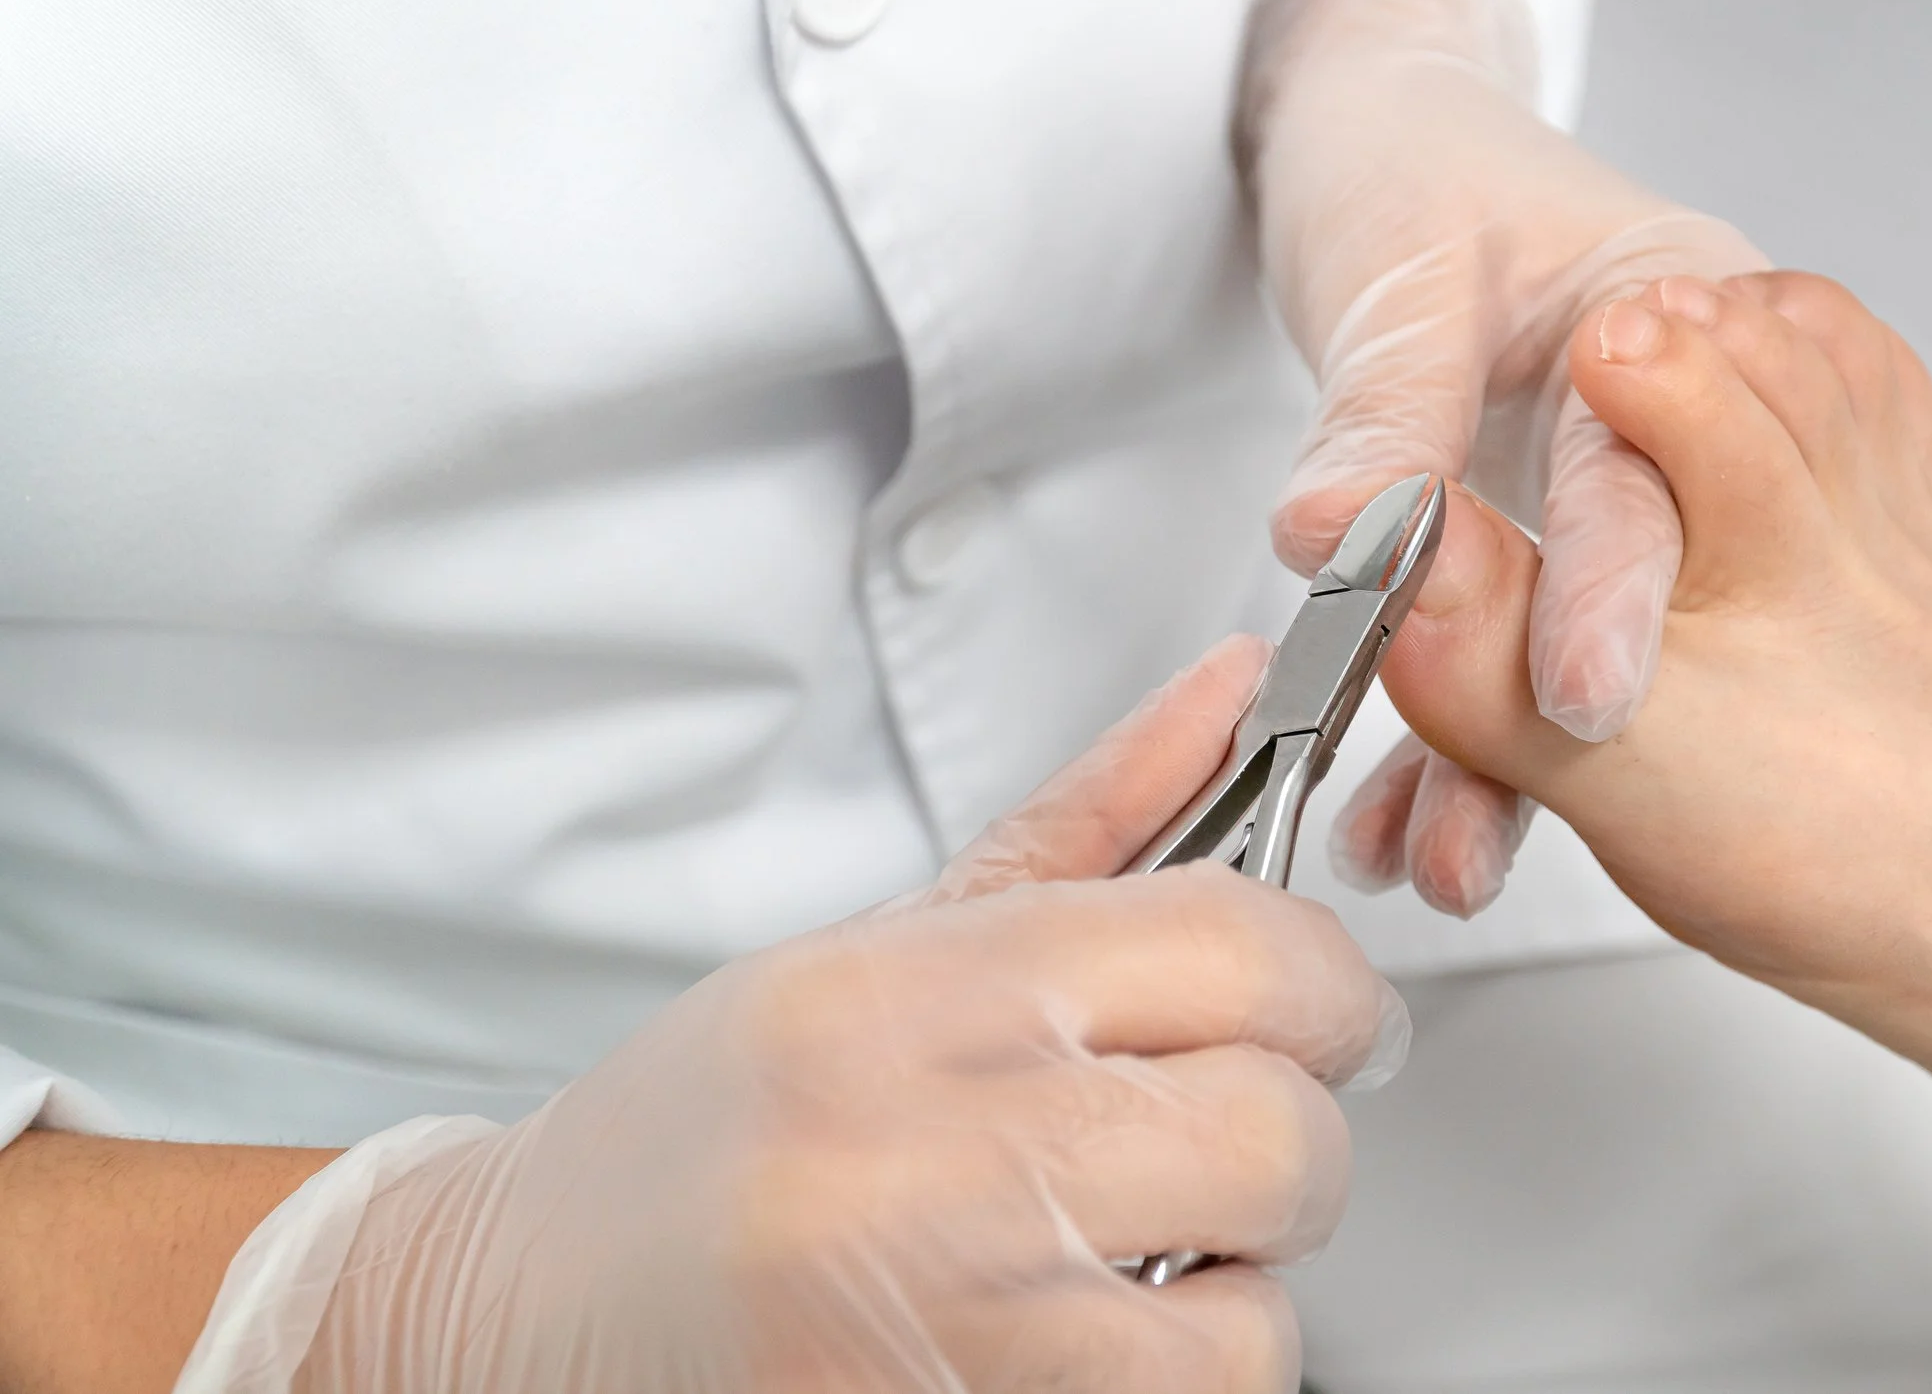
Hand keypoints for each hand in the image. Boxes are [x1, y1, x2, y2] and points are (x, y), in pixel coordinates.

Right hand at [180, 636, 1406, 1393]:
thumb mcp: (880, 942)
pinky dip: (1179, 1375)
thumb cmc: (695, 1133)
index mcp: (905, 997)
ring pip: (1253, 1314)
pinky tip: (1095, 1332)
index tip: (1321, 1002)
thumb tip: (1225, 693)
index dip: (1325, 976)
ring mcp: (936, 1322)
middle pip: (1273, 1132)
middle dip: (1294, 1132)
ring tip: (1148, 1249)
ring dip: (1240, 1280)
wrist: (518, 1315)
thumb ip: (1086, 821)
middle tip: (1238, 1129)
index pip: (1227, 944)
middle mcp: (918, 1156)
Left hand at [1246, 0, 1766, 915]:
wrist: (1374, 143)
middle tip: (1493, 831)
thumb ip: (1384, 408)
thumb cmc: (1406, 169)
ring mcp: (1603, 499)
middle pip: (1624, 589)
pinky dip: (1448, 740)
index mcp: (1681, 317)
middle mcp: (1667, 424)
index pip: (1651, 472)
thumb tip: (1336, 527)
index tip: (1587, 701)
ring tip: (1435, 864)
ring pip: (1553, 645)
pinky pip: (1496, 654)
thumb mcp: (1398, 270)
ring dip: (1492, 764)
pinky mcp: (1535, 552)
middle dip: (1554, 723)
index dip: (1615, 593)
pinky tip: (1400, 825)